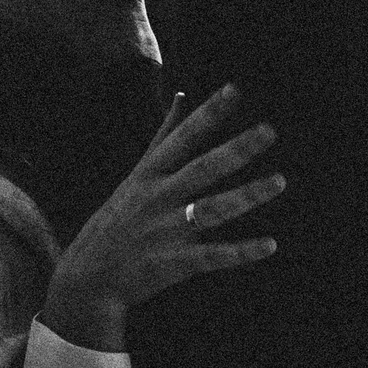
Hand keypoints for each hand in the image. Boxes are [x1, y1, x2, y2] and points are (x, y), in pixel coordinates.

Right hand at [41, 85, 284, 351]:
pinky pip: (212, 256)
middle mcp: (158, 198)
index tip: (235, 90)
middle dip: (234, 150)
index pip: (182, 137)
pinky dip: (240, 252)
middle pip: (201, 169)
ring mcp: (165, 231)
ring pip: (211, 210)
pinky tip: (269, 245)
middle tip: (269, 130)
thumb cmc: (118, 219)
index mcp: (150, 173)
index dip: (208, 114)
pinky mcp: (172, 264)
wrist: (87, 277)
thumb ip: (164, 135)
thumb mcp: (137, 173)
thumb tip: (182, 95)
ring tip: (279, 181)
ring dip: (246, 196)